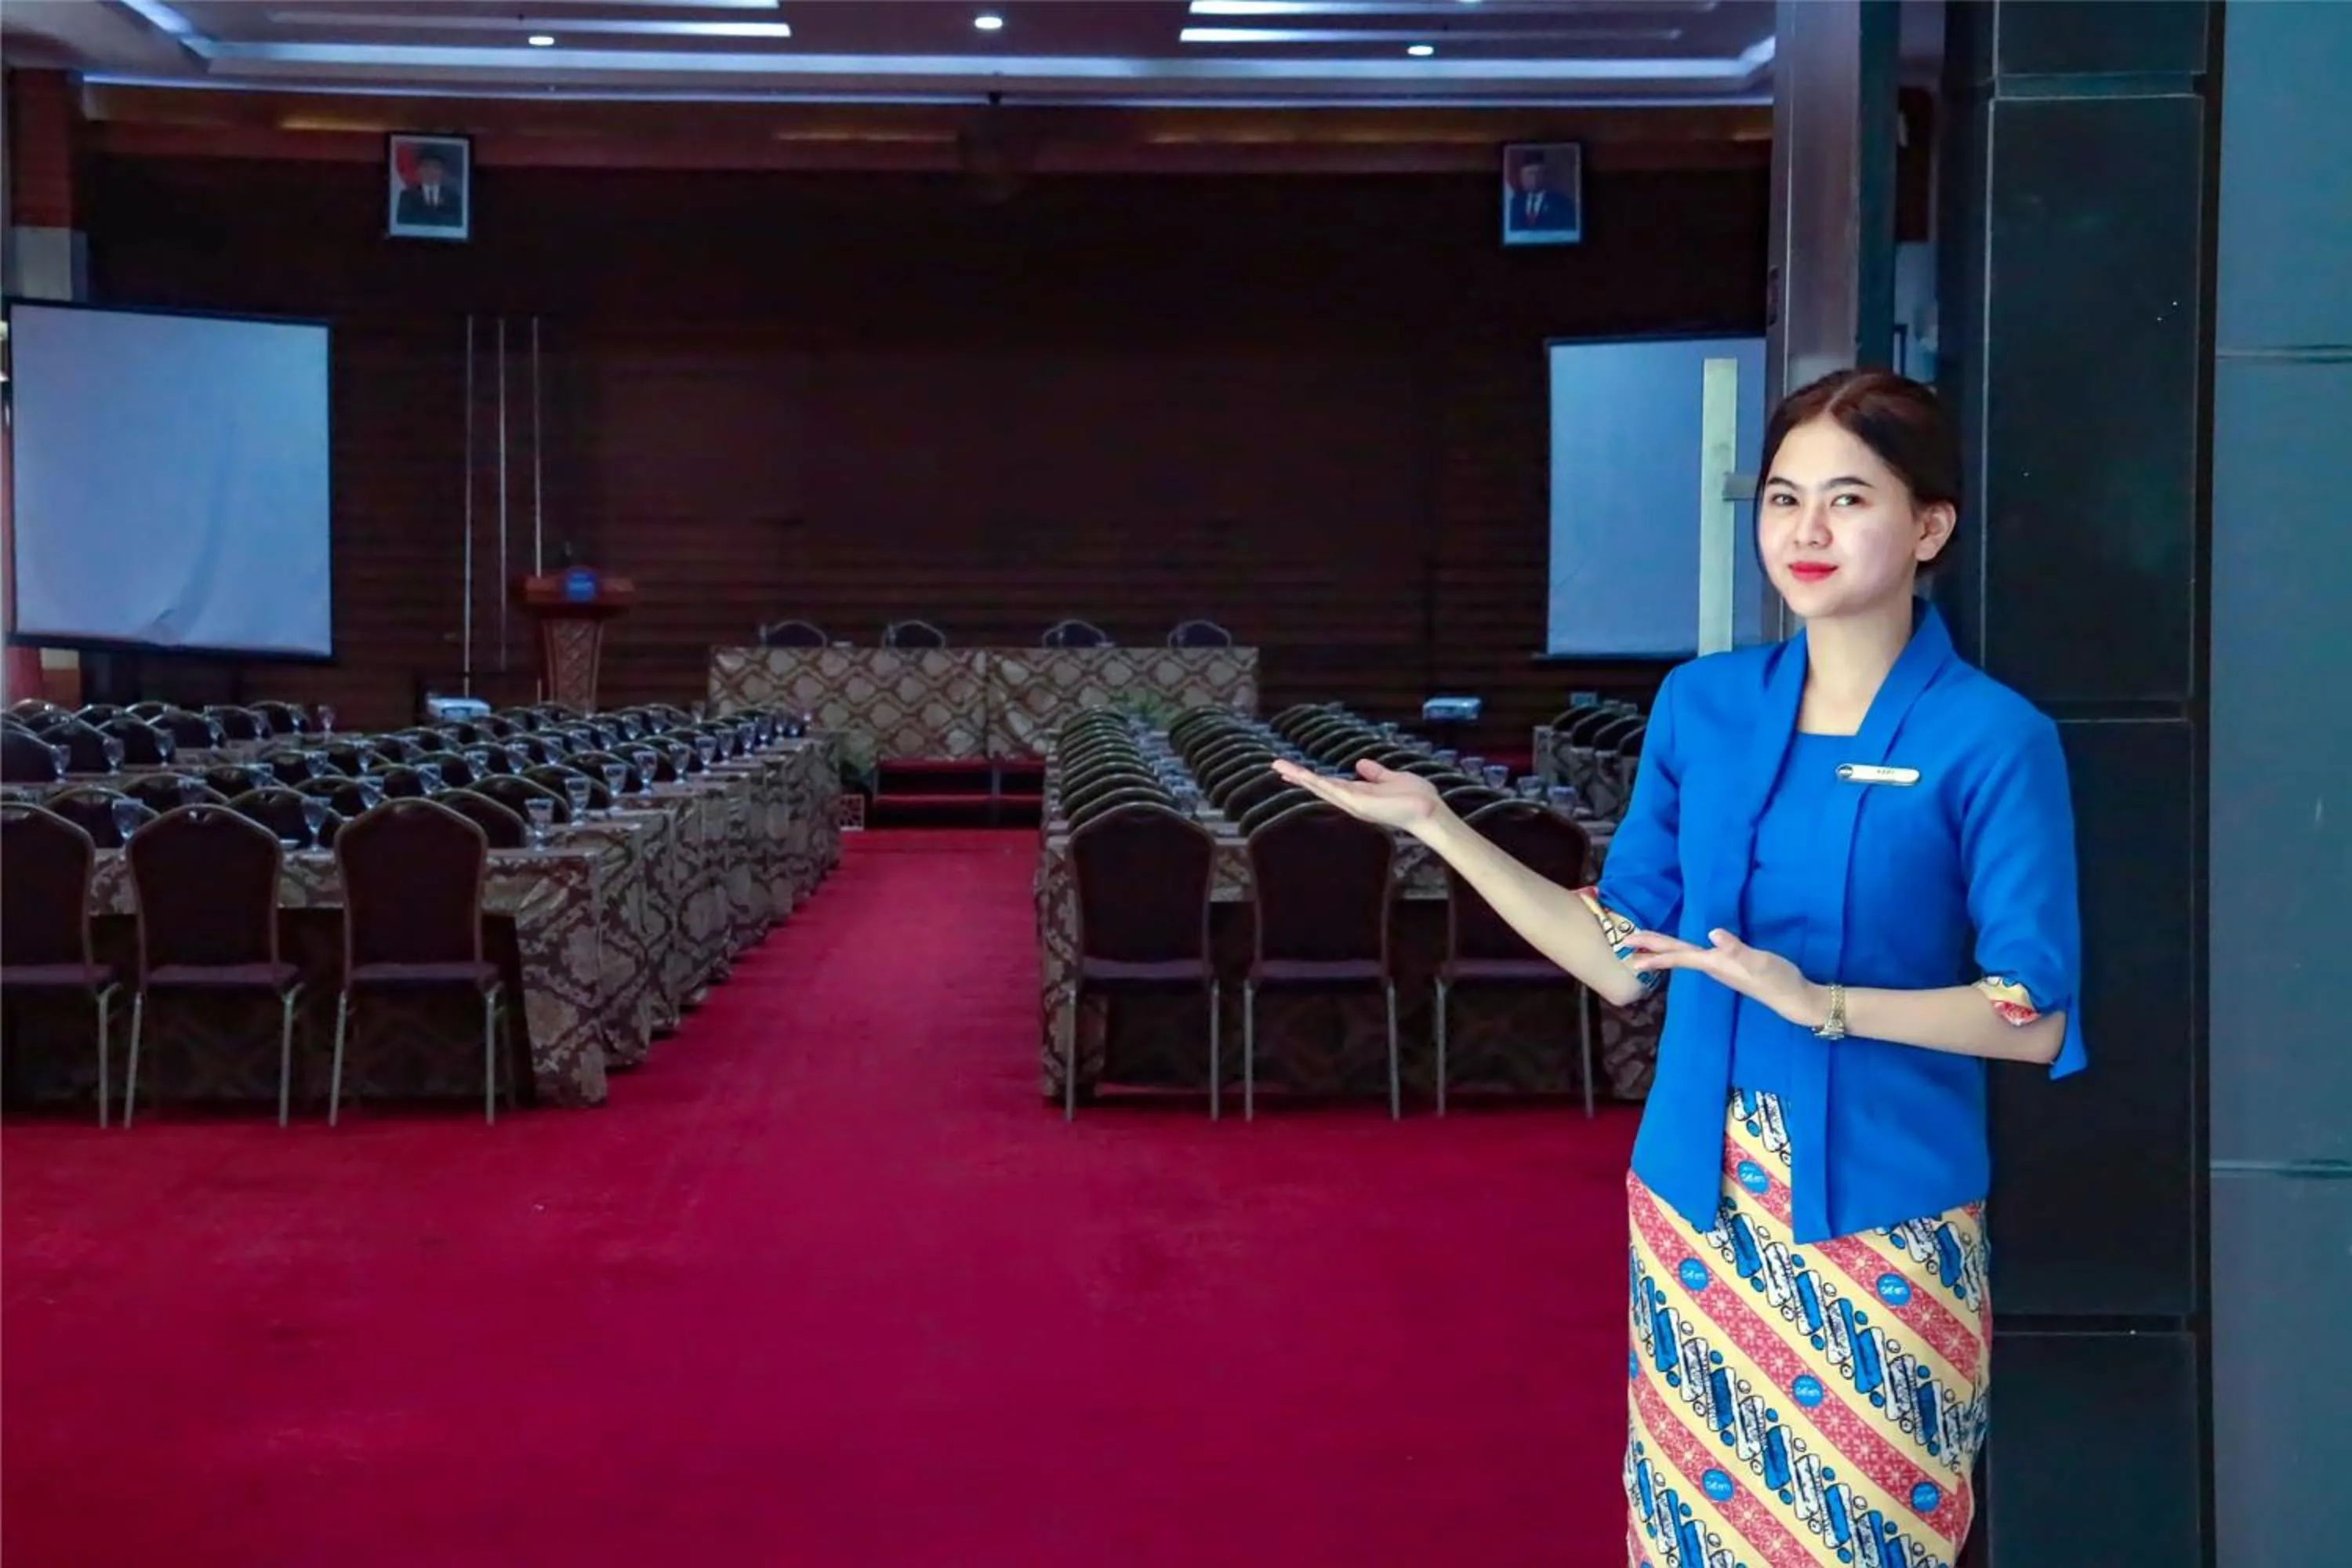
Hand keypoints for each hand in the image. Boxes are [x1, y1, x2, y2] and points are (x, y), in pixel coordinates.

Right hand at [1267, 756, 1440, 831]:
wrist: (1428, 810)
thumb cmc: (1415, 796)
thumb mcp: (1391, 778)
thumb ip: (1375, 773)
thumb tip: (1360, 764)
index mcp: (1359, 795)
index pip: (1330, 784)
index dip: (1312, 777)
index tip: (1295, 770)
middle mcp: (1351, 801)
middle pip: (1319, 787)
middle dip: (1298, 777)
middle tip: (1277, 766)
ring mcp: (1352, 803)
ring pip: (1320, 788)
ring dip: (1300, 777)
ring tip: (1280, 767)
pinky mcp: (1356, 803)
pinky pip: (1332, 789)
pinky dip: (1315, 781)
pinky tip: (1301, 774)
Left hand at [1623, 928, 1826, 1028]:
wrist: (1793, 997)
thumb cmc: (1777, 979)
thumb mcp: (1758, 962)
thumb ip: (1736, 949)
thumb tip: (1713, 934)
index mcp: (1715, 964)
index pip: (1678, 955)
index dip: (1654, 950)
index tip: (1630, 947)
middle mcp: (1713, 967)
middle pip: (1676, 955)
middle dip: (1651, 949)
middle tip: (1626, 944)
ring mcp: (1721, 969)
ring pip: (1685, 957)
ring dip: (1663, 952)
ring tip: (1645, 948)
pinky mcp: (1731, 968)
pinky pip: (1698, 958)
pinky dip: (1683, 953)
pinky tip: (1684, 952)